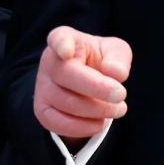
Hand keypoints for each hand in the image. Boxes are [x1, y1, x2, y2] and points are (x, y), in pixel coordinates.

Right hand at [33, 26, 131, 143]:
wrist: (87, 84)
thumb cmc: (101, 61)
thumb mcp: (115, 52)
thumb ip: (118, 59)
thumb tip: (115, 72)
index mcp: (66, 39)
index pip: (59, 38)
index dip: (61, 44)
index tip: (67, 50)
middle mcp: (49, 61)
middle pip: (66, 74)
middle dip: (96, 87)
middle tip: (121, 95)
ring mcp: (42, 86)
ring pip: (66, 102)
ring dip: (97, 110)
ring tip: (118, 109)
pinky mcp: (42, 110)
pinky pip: (59, 123)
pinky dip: (84, 127)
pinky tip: (100, 122)